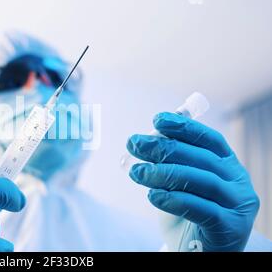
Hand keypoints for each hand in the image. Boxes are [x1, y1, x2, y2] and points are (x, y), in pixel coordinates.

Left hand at [127, 112, 259, 251]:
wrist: (197, 253)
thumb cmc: (187, 216)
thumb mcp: (178, 185)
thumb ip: (171, 162)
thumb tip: (149, 136)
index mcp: (227, 165)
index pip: (208, 140)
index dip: (183, 127)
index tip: (157, 119)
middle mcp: (237, 181)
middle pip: (200, 157)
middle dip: (163, 148)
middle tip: (134, 144)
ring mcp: (237, 204)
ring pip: (200, 180)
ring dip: (163, 173)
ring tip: (137, 172)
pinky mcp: (230, 227)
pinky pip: (200, 208)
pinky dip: (174, 199)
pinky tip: (153, 195)